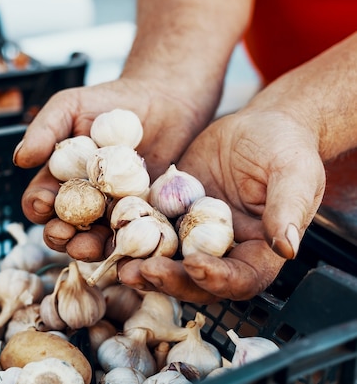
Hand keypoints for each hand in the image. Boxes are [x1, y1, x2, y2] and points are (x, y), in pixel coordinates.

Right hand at [14, 78, 214, 257]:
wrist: (162, 99)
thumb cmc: (110, 101)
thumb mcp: (72, 106)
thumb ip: (45, 129)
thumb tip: (19, 158)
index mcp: (59, 180)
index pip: (40, 201)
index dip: (37, 206)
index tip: (43, 203)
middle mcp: (83, 202)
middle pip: (64, 228)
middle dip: (60, 236)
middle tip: (65, 234)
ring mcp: (113, 212)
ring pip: (96, 239)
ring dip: (90, 248)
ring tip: (93, 245)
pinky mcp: (144, 217)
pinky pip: (134, 236)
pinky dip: (129, 244)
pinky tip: (130, 243)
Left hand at [118, 108, 325, 302]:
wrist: (257, 125)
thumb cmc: (284, 146)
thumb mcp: (293, 173)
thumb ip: (288, 209)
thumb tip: (288, 248)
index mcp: (258, 250)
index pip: (241, 279)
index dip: (218, 279)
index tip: (194, 264)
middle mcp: (224, 250)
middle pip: (197, 280)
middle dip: (170, 280)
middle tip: (143, 271)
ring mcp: (194, 235)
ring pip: (168, 261)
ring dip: (144, 267)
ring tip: (121, 265)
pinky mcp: (172, 214)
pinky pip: (151, 230)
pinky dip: (131, 236)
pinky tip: (111, 234)